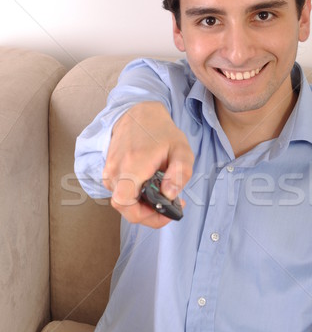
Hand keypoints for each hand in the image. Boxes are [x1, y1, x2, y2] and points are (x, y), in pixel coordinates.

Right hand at [102, 102, 193, 226]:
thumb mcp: (182, 150)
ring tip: (162, 195)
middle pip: (125, 208)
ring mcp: (109, 171)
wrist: (138, 116)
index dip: (145, 216)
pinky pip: (120, 193)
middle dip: (148, 214)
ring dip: (142, 206)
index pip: (125, 203)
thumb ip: (180, 174)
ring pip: (123, 202)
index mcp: (133, 165)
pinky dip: (136, 198)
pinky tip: (151, 190)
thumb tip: (169, 195)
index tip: (164, 213)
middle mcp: (115, 170)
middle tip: (168, 207)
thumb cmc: (161, 132)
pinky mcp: (108, 173)